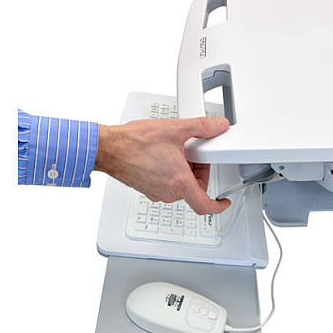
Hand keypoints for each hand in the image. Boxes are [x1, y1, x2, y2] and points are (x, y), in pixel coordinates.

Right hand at [94, 116, 230, 214]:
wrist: (108, 148)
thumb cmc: (133, 142)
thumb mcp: (175, 129)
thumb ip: (202, 127)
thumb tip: (218, 126)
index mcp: (179, 182)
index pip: (204, 205)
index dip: (218, 206)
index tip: (224, 202)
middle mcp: (168, 192)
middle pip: (194, 189)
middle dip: (198, 172)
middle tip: (193, 154)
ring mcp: (156, 192)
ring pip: (180, 187)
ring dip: (183, 171)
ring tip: (174, 150)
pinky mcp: (146, 189)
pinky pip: (166, 185)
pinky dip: (170, 173)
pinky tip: (163, 155)